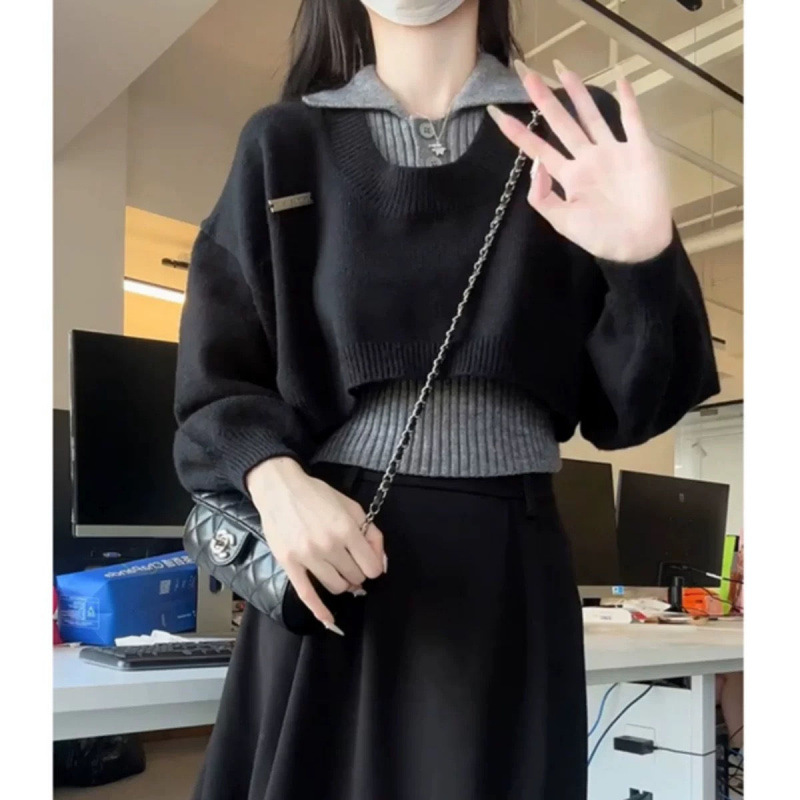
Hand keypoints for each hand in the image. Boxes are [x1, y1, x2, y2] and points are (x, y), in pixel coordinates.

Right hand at [246, 457, 385, 633]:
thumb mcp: (352, 507)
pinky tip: (329, 620)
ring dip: (342, 583)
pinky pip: (307, 595)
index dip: (372, 567)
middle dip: (357, 573)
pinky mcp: (289, 564)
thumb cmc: (318, 496)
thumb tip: (381, 563)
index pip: (371, 567)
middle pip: (355, 577)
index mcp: (347, 528)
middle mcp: (329, 545)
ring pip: (336, 587)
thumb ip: (372, 534)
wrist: (281, 489)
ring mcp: (308, 556)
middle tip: (350, 563)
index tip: (368, 563)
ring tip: (338, 571)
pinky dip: (319, 611)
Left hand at [487, 60, 672, 263]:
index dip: (518, 132)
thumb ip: (543, 196)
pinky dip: (629, 101)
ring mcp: (613, 152)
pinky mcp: (639, 150)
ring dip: (578, 93)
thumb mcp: (562, 222)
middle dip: (544, 100)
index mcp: (569, 177)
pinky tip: (620, 79)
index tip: (496, 114)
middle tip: (526, 74)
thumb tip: (536, 162)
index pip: (539, 149)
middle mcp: (588, 159)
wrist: (638, 245)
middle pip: (562, 124)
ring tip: (563, 69)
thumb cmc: (601, 236)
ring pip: (592, 116)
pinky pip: (632, 120)